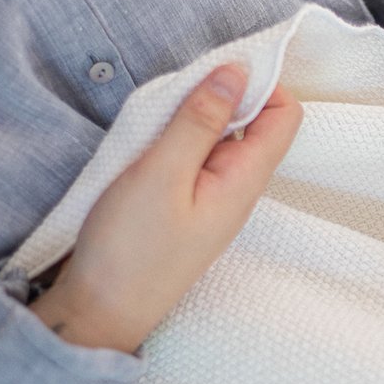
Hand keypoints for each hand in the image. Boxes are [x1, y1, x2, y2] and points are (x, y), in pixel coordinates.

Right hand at [31, 65, 302, 352]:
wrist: (98, 314)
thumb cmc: (129, 250)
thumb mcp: (161, 172)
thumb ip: (201, 120)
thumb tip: (236, 72)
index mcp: (245, 180)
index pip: (284, 115)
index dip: (261, 83)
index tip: (217, 69)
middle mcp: (238, 189)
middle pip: (254, 123)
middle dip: (222, 95)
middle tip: (177, 90)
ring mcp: (213, 199)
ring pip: (221, 139)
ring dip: (195, 117)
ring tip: (156, 118)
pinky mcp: (187, 206)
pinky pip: (196, 158)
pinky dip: (179, 139)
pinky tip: (149, 141)